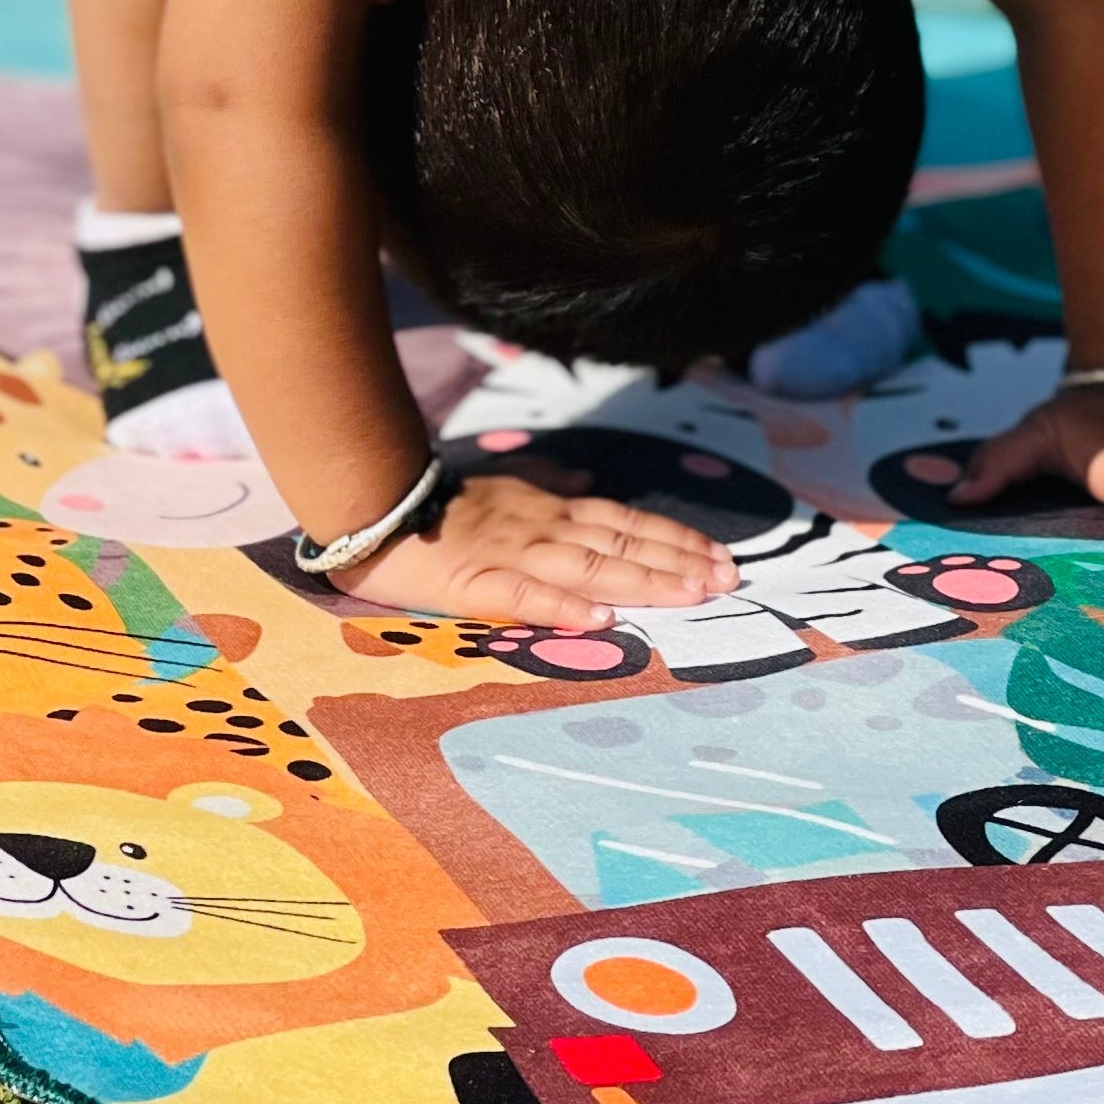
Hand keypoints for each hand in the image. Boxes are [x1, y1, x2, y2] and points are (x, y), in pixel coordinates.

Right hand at [335, 472, 737, 623]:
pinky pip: (526, 594)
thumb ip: (548, 490)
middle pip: (621, 544)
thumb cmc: (442, 506)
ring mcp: (513, 552)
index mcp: (551, 510)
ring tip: (688, 596)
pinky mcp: (477, 580)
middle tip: (727, 580)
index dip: (674, 540)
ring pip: (589, 567)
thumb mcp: (505, 488)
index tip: (719, 557)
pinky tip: (599, 617)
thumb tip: (586, 486)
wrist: (377, 506)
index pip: (626, 523)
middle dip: (677, 562)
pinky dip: (564, 605)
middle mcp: (543, 527)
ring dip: (642, 581)